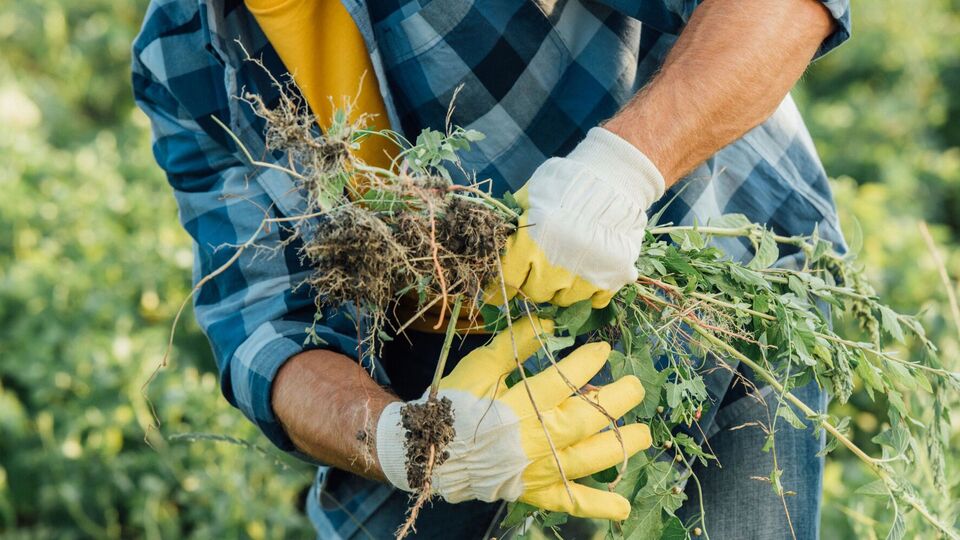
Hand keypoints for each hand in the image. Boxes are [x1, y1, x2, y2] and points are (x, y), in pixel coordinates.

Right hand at [375, 317, 651, 519]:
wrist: (429, 451)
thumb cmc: (453, 405)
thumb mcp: (480, 368)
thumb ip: (515, 347)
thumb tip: (549, 324)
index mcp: (520, 405)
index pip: (565, 381)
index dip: (588, 362)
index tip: (603, 349)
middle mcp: (536, 439)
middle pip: (588, 419)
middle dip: (618, 399)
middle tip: (635, 386)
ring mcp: (538, 469)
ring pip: (590, 458)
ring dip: (621, 446)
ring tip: (643, 434)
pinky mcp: (534, 491)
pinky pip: (569, 501)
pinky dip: (597, 505)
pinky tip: (623, 508)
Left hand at [486, 127, 664, 307]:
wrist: (614, 177)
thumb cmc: (565, 184)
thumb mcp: (529, 197)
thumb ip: (511, 224)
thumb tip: (492, 247)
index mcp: (531, 244)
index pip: (507, 281)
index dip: (502, 285)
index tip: (499, 288)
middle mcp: (556, 267)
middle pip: (534, 293)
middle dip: (532, 282)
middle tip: (538, 268)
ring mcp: (586, 275)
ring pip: (563, 300)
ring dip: (560, 288)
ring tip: (564, 267)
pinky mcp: (613, 277)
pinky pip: (596, 301)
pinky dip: (590, 293)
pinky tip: (588, 275)